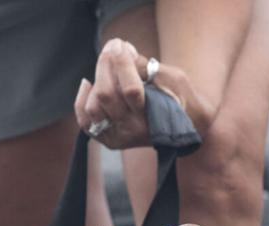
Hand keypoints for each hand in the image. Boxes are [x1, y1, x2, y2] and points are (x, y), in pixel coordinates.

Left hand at [74, 39, 208, 149]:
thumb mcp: (173, 78)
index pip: (130, 89)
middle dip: (106, 65)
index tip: (119, 44)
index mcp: (153, 118)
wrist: (186, 126)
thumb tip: (120, 49)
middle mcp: (133, 130)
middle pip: (106, 95)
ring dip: (98, 80)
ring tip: (108, 67)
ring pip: (94, 107)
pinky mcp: (109, 138)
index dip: (121, 63)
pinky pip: (85, 122)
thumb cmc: (180, 97)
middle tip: (113, 48)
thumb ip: (145, 66)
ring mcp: (119, 137)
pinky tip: (87, 84)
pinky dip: (82, 101)